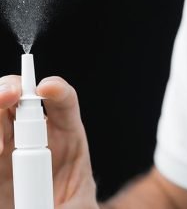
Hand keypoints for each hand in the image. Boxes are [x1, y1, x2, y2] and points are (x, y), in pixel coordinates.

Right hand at [0, 75, 98, 208]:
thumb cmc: (70, 208)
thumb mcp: (79, 206)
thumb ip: (70, 206)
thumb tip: (45, 203)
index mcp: (66, 136)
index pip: (64, 102)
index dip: (57, 88)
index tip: (47, 88)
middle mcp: (35, 136)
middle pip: (20, 98)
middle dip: (12, 90)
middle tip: (9, 97)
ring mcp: (8, 146)